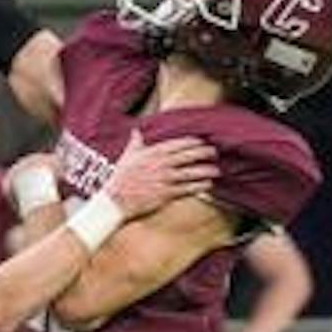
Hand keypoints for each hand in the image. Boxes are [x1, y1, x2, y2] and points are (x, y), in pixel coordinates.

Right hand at [102, 136, 217, 220]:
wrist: (115, 200)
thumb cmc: (121, 178)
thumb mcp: (127, 156)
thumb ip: (135, 143)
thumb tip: (136, 131)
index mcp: (154, 152)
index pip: (179, 144)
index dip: (193, 142)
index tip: (202, 142)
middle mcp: (162, 164)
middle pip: (189, 156)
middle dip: (204, 153)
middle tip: (214, 153)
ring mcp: (165, 179)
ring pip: (191, 172)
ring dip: (206, 170)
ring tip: (216, 170)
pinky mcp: (167, 194)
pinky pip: (187, 188)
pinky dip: (199, 186)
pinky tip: (207, 184)